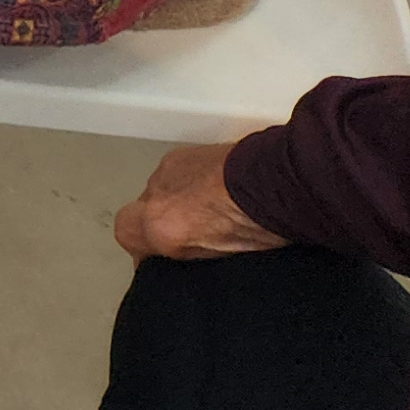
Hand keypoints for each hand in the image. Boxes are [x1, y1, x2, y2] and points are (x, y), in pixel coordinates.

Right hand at [115, 141, 280, 260]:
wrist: (283, 182)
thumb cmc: (260, 226)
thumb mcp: (221, 259)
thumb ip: (188, 255)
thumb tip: (180, 254)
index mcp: (161, 223)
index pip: (127, 231)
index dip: (144, 246)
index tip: (164, 258)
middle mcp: (157, 189)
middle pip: (145, 207)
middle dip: (165, 221)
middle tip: (199, 236)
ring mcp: (174, 166)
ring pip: (164, 188)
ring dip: (180, 200)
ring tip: (216, 212)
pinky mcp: (191, 150)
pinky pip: (181, 172)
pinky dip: (194, 183)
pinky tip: (222, 192)